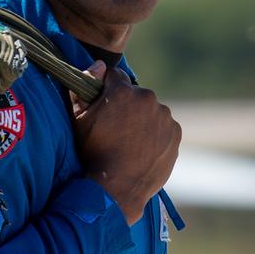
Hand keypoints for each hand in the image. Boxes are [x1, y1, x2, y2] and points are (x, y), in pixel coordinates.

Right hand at [69, 62, 179, 224]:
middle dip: (127, 106)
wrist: (117, 188)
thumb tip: (99, 65)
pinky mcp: (175, 133)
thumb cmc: (93, 153)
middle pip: (135, 94)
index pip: (115, 76)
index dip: (107, 90)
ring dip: (143, 120)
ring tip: (130, 143)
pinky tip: (143, 149)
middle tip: (117, 130)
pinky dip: (157, 134)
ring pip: (152, 111)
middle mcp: (147, 98)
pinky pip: (165, 127)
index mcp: (122, 91)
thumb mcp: (79, 120)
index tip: (104, 105)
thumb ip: (84, 86)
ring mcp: (164, 116)